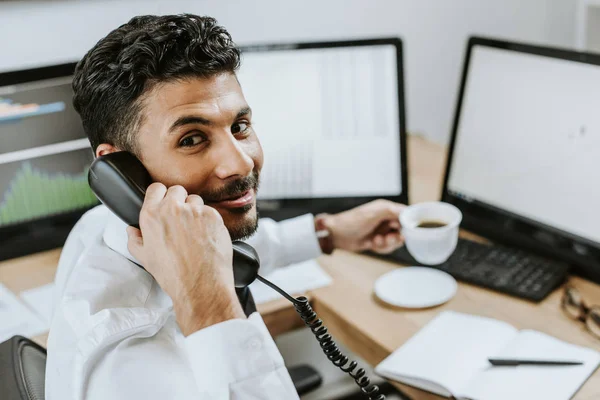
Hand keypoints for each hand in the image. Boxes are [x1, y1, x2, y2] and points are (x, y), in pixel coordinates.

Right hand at [126, 183, 244, 335]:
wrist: (200, 284)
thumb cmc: (172, 274)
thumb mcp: (144, 258)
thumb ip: (135, 239)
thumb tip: (132, 230)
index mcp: (151, 215)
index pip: (156, 188)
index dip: (161, 195)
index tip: (165, 202)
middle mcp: (172, 208)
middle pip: (177, 190)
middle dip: (179, 201)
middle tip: (181, 220)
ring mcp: (194, 210)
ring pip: (195, 200)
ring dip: (195, 211)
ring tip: (194, 232)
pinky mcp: (213, 216)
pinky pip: (210, 211)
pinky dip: (209, 221)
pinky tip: (206, 236)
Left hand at [324, 200, 404, 253]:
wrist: (336, 235)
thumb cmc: (351, 222)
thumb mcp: (371, 215)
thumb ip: (390, 211)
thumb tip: (408, 211)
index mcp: (386, 208)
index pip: (406, 214)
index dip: (408, 224)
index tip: (403, 231)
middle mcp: (386, 218)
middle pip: (403, 230)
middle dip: (395, 237)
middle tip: (386, 238)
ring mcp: (382, 230)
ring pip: (396, 241)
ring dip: (387, 244)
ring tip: (375, 241)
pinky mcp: (378, 240)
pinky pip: (388, 247)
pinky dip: (381, 248)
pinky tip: (372, 244)